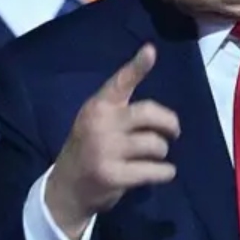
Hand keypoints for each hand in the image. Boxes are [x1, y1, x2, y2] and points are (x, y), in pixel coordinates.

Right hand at [45, 44, 179, 239]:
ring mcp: (106, 150)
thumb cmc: (88, 150)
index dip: (137, 66)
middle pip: (150, 114)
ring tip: (154, 158)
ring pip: (156, 145)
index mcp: (97, 106)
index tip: (151, 51)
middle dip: (170, 123)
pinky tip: (162, 173)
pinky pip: (155, 170)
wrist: (66, 189)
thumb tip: (162, 114)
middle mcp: (101, 124)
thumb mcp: (95, 123)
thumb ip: (120, 112)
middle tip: (173, 132)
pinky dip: (165, 172)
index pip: (120, 82)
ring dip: (162, 152)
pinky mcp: (114, 175)